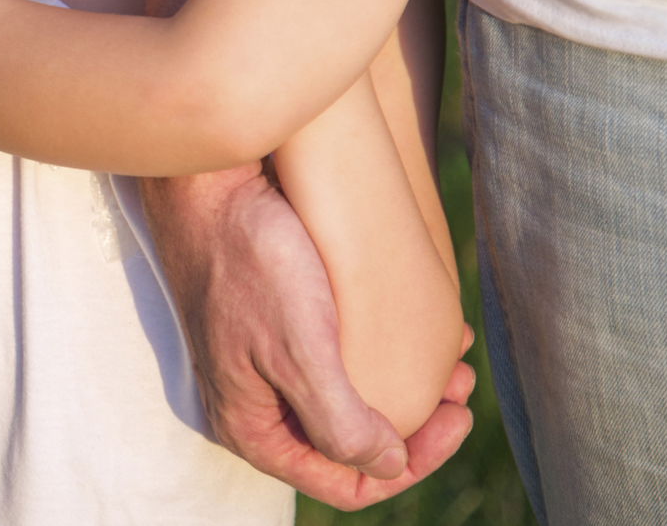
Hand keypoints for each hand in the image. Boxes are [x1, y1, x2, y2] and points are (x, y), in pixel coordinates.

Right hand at [140, 169, 476, 508]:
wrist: (207, 184)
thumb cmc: (247, 259)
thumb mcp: (297, 349)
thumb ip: (339, 422)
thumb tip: (388, 464)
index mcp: (252, 428)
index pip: (346, 483)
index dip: (412, 464)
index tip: (457, 417)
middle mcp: (256, 406)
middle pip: (349, 445)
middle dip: (417, 423)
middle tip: (459, 386)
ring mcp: (262, 367)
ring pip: (347, 400)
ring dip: (405, 389)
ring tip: (447, 356)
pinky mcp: (272, 329)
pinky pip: (336, 359)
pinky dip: (382, 354)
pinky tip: (414, 328)